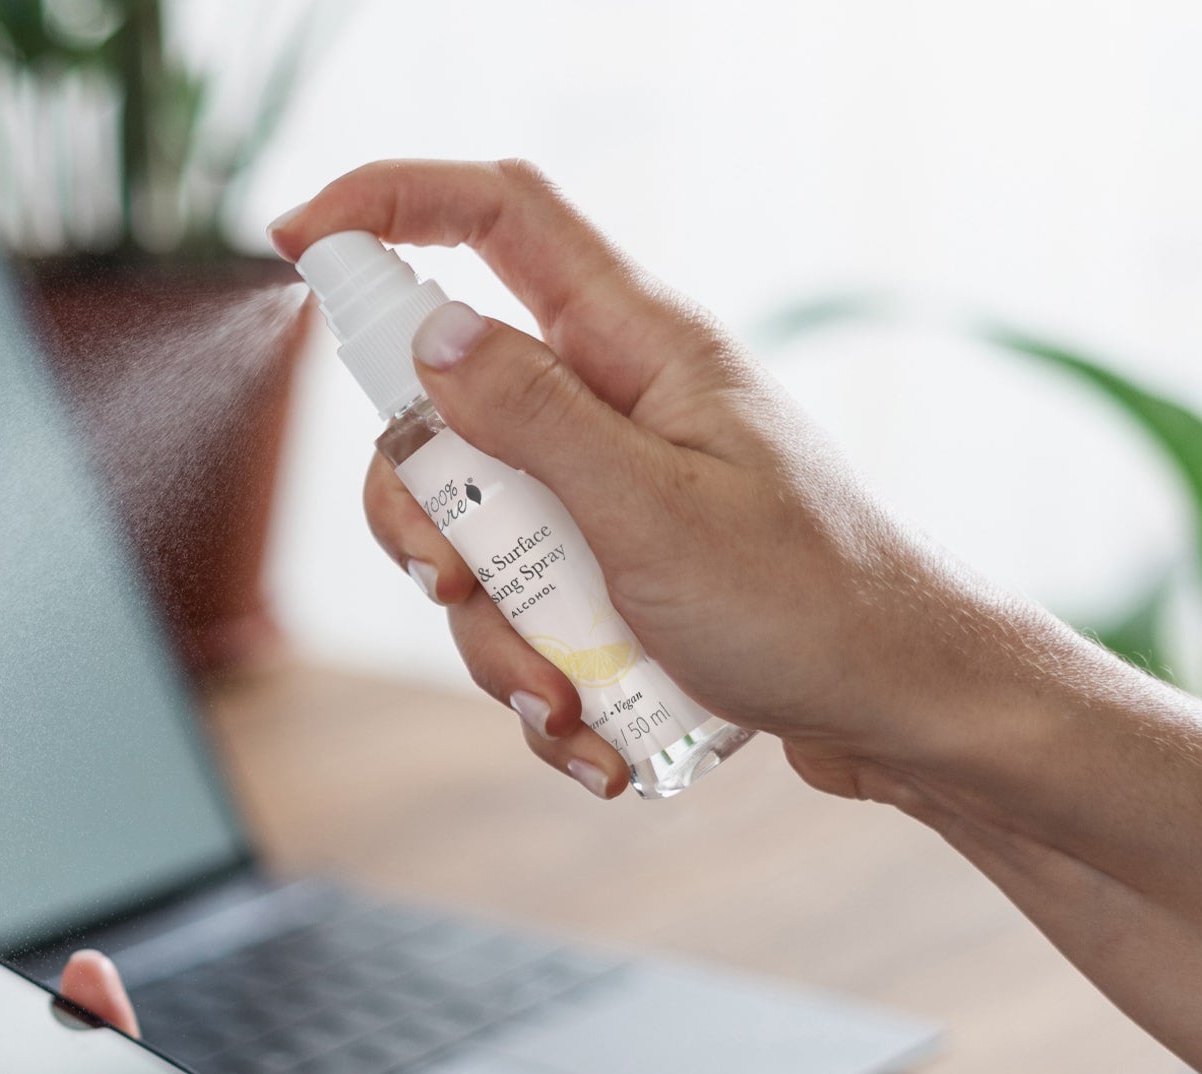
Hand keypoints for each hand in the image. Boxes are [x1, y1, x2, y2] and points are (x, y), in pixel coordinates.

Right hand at [271, 159, 1062, 803]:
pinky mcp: (617, 576)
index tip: (294, 239)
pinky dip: (536, 686)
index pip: (499, 215)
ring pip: (473, 534)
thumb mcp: (653, 512)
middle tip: (460, 582)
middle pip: (443, 412)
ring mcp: (612, 492)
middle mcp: (617, 405)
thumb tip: (431, 337)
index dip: (389, 203)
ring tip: (563, 706)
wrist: (907, 717)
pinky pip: (522, 615)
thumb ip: (532, 417)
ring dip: (491, 639)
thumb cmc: (813, 606)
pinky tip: (591, 742)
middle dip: (425, 519)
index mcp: (638, 347)